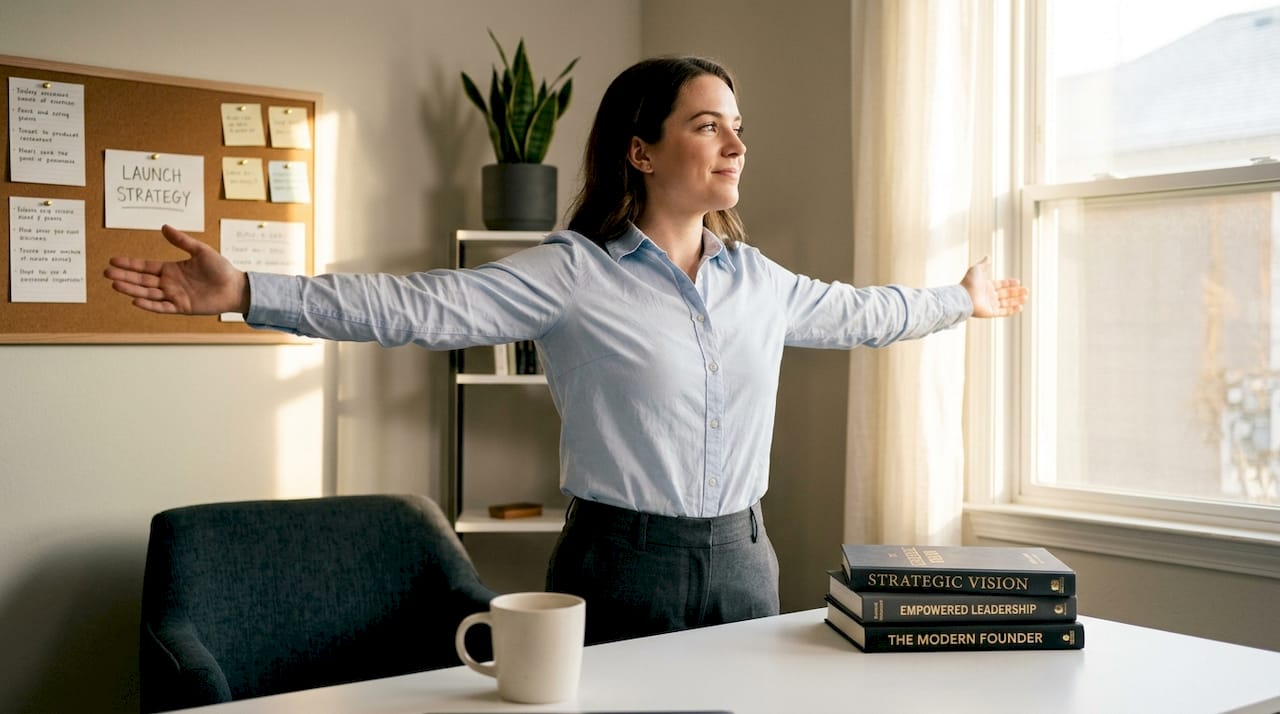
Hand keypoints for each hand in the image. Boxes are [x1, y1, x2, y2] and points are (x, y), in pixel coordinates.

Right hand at [104, 224, 248, 314]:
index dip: (130, 264)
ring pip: (148, 293)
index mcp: (171, 269)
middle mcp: (169, 283)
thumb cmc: (221, 268)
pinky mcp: (182, 307)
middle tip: (106, 272)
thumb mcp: (200, 250)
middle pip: (142, 280)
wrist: (236, 287)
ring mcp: (174, 296)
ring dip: (132, 289)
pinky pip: (162, 307)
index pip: (145, 267)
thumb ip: (182, 241)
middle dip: (125, 276)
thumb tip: (164, 227)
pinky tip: (136, 300)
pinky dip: (150, 305)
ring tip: (115, 284)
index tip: (113, 260)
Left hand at [961, 256, 1027, 317]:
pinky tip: (1020, 307)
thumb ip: (984, 264)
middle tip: (1026, 291)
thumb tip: (988, 257)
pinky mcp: (990, 313)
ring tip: (1026, 298)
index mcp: (986, 286)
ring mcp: (989, 305)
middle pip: (1005, 294)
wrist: (964, 298)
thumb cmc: (969, 283)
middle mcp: (988, 296)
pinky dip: (1012, 310)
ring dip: (1016, 301)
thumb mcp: (977, 269)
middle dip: (1016, 292)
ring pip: (1006, 304)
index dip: (1009, 283)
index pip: (1000, 285)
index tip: (1018, 282)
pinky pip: (1003, 312)